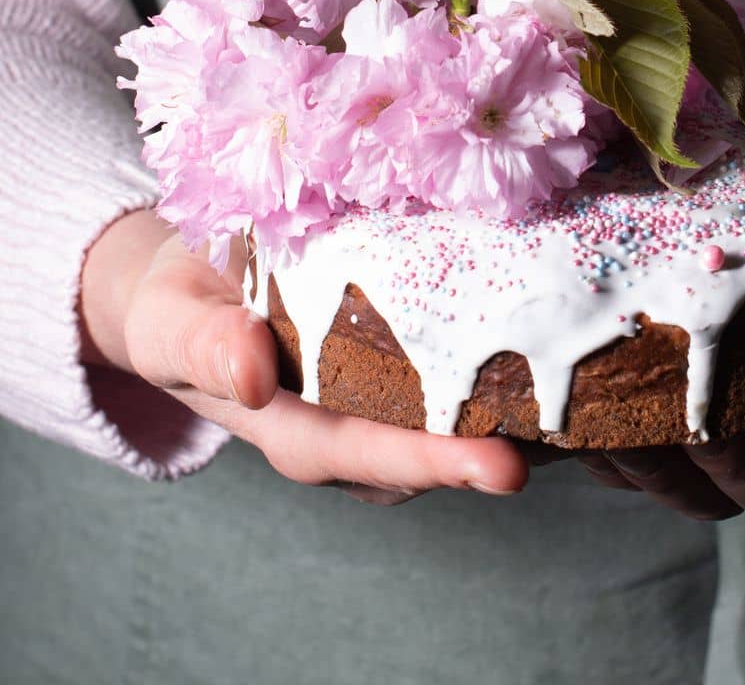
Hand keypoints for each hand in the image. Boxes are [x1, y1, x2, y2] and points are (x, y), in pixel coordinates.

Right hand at [80, 208, 528, 504]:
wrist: (183, 282)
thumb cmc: (179, 305)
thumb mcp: (170, 322)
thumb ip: (203, 346)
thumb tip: (249, 371)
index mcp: (289, 425)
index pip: (368, 452)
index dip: (432, 461)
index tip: (498, 468)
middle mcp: (342, 424)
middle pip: (422, 447)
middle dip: (483, 450)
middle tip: (553, 445)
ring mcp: (371, 399)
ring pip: (441, 414)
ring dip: (499, 407)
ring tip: (568, 387)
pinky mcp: (393, 360)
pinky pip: (444, 367)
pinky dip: (485, 355)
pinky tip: (533, 324)